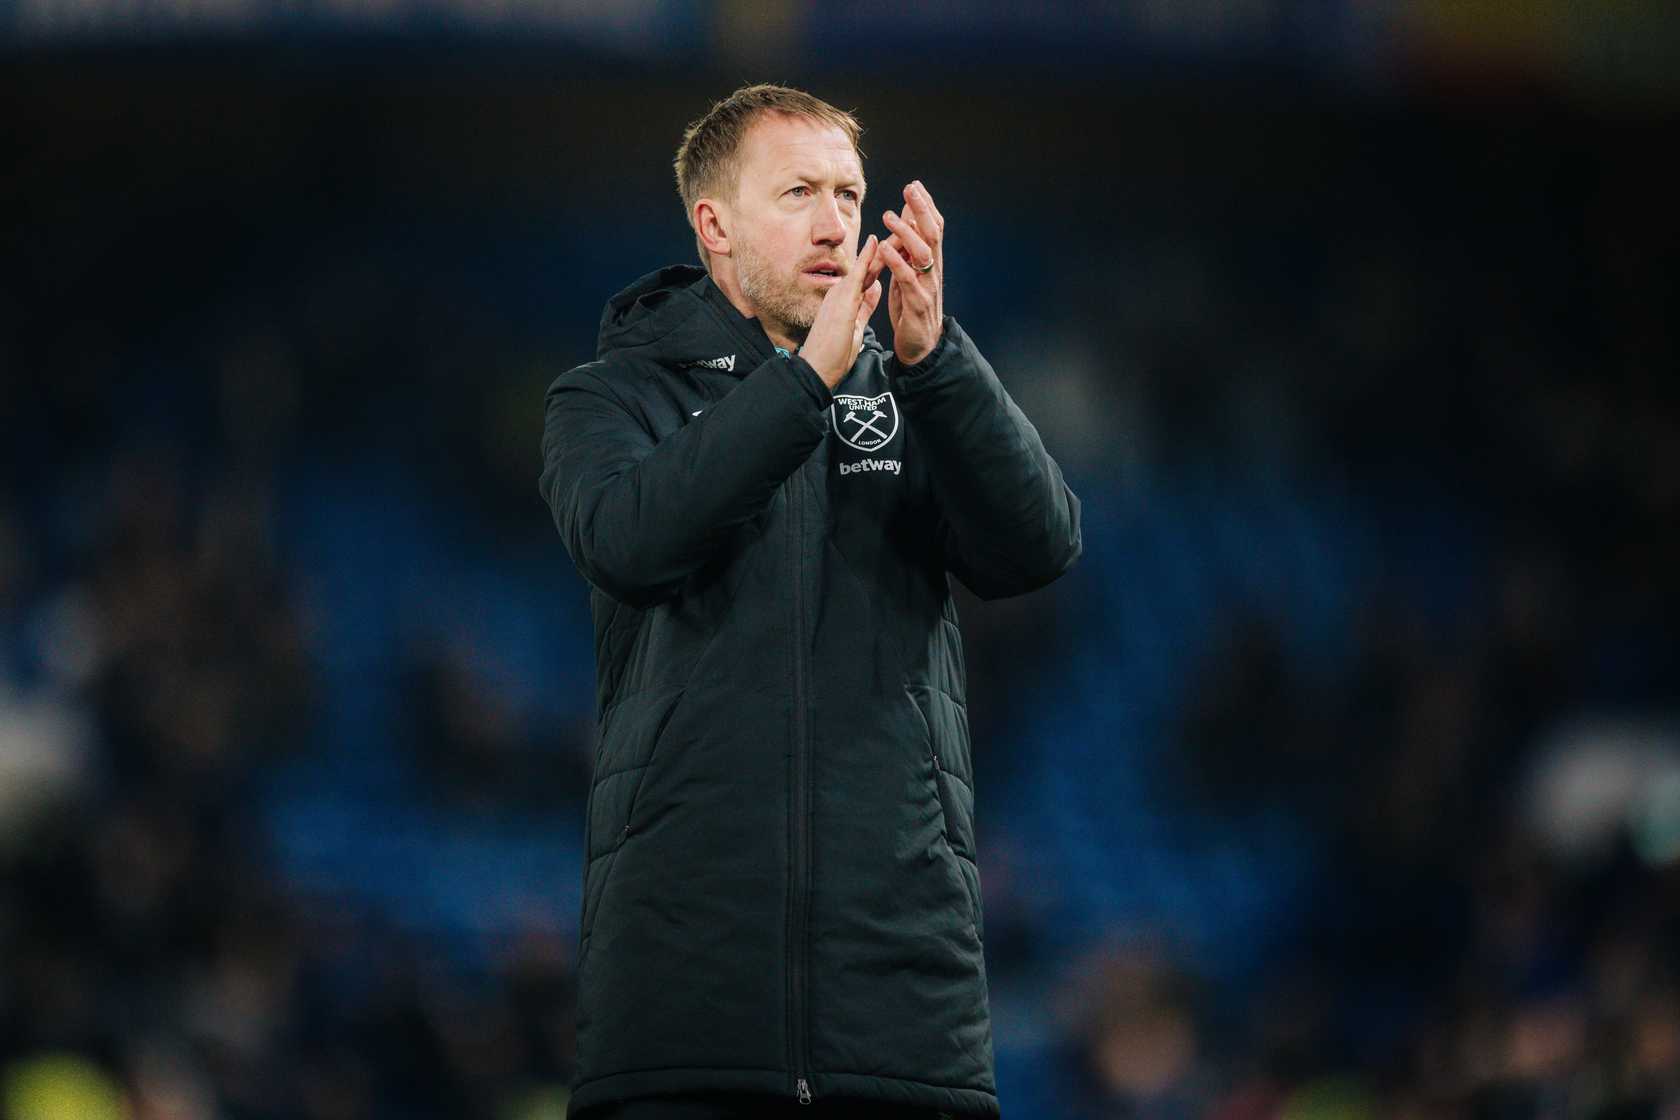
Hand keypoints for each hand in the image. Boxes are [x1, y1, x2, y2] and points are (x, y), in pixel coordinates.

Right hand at [801, 233, 885, 390]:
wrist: (817, 369)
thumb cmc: (832, 355)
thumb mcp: (855, 326)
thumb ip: (865, 306)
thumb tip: (875, 289)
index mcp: (848, 300)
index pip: (871, 274)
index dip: (886, 258)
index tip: (900, 244)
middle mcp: (843, 293)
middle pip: (870, 265)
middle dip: (888, 247)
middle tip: (902, 226)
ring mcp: (841, 294)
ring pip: (866, 265)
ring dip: (882, 247)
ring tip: (896, 226)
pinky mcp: (841, 300)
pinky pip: (858, 275)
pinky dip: (868, 258)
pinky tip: (876, 241)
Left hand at [877, 180, 943, 365]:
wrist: (920, 345)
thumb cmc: (912, 307)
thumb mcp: (910, 273)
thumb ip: (909, 249)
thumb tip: (906, 221)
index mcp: (931, 262)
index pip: (934, 228)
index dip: (926, 206)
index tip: (915, 186)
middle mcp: (933, 271)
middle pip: (932, 233)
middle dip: (921, 209)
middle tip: (910, 189)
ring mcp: (928, 286)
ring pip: (923, 253)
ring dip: (906, 232)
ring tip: (889, 217)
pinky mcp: (918, 304)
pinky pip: (908, 279)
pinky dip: (897, 262)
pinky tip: (885, 249)